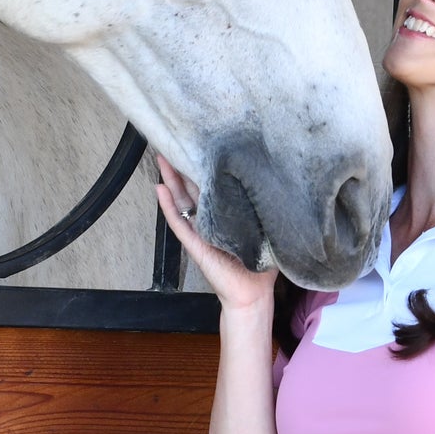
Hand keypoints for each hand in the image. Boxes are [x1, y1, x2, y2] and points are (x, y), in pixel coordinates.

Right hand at [156, 155, 277, 313]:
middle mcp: (210, 219)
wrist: (253, 294)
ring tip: (161, 157)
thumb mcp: (266, 229)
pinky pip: (179, 223)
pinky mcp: (195, 245)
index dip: (205, 164)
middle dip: (184, 164)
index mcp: (226, 213)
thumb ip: (263, 208)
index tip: (200, 141)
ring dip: (170, 180)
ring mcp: (200, 231)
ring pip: (182, 200)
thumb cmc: (261, 265)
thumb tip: (274, 181)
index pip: (213, 184)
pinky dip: (168, 207)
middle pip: (193, 186)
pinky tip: (159, 190)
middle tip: (174, 139)